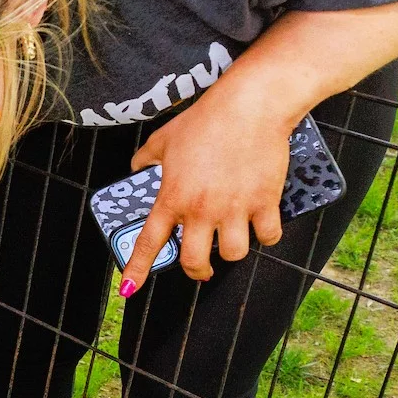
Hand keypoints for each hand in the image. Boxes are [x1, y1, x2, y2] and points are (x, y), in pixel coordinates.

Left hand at [121, 83, 298, 287]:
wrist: (249, 107)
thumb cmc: (205, 120)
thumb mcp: (163, 138)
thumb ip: (146, 158)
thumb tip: (137, 167)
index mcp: (172, 197)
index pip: (149, 242)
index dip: (137, 269)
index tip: (129, 290)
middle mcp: (201, 210)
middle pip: (194, 261)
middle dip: (196, 270)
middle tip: (200, 267)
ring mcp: (234, 209)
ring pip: (233, 254)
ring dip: (231, 251)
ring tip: (232, 237)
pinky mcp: (265, 203)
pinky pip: (268, 236)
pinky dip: (266, 235)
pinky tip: (261, 225)